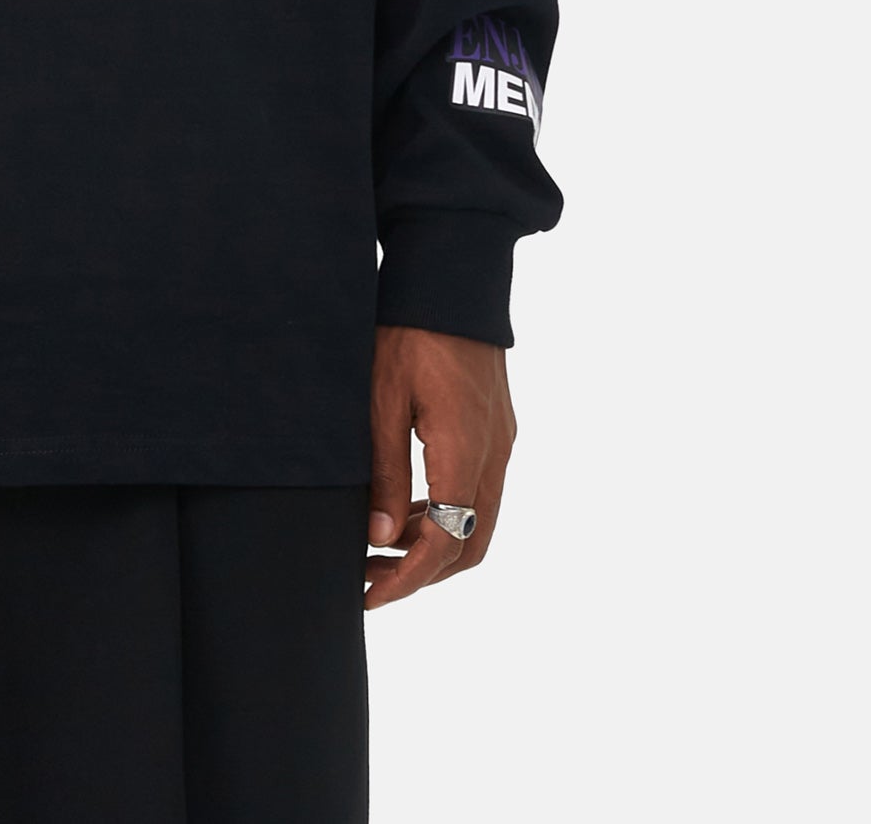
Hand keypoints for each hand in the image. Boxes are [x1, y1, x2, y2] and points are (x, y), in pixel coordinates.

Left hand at [364, 324, 514, 610]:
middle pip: (471, 543)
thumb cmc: (409, 330)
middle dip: (423, 573)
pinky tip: (409, 509)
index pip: (446, 542)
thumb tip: (380, 537)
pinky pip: (480, 491)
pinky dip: (448, 514)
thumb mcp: (381, 399)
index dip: (407, 579)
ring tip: (381, 547)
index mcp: (466, 450)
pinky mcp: (497, 427)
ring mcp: (501, 440)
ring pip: (479, 521)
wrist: (452, 275)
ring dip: (436, 545)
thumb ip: (385, 472)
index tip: (369, 595)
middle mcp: (494, 453)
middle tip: (371, 578)